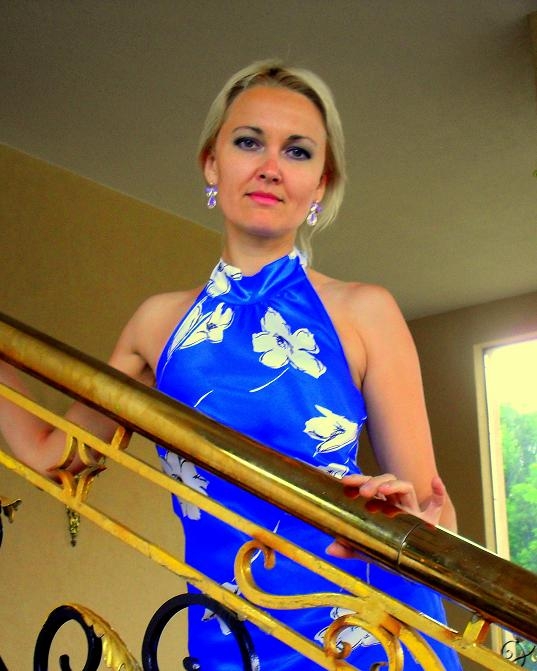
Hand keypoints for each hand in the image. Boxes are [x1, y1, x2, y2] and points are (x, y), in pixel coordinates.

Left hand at [326, 473, 445, 558]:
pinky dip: (438, 492)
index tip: (345, 482)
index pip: (370, 486)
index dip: (359, 480)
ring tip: (384, 491)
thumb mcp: (368, 550)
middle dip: (374, 482)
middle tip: (363, 492)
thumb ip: (350, 548)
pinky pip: (437, 503)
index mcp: (381, 505)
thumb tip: (329, 548)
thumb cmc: (390, 553)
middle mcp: (397, 503)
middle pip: (386, 482)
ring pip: (406, 487)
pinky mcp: (430, 521)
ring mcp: (414, 510)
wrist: (413, 568)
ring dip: (395, 485)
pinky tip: (436, 482)